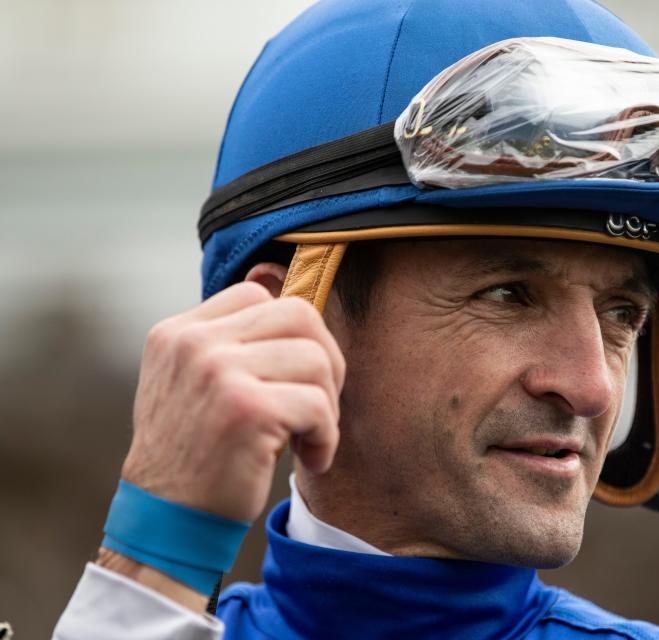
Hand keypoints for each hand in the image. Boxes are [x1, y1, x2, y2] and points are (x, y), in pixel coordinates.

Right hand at [120, 281, 344, 522]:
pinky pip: (318, 405)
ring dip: (328, 403)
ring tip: (311, 435)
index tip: (293, 376)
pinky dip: (328, 436)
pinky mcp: (245, 409)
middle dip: (325, 360)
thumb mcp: (193, 382)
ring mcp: (217, 372)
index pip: (259, 293)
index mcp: (179, 331)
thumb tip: (278, 275)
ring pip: (316, 358)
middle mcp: (193, 343)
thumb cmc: (194, 453)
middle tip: (318, 404)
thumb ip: (229, 337)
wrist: (167, 520)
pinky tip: (312, 457)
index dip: (294, 333)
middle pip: (299, 314)